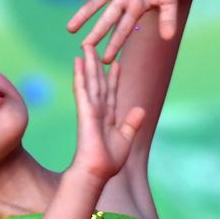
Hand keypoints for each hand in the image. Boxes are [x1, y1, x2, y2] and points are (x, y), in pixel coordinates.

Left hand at [66, 0, 182, 62]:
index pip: (123, 30)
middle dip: (95, 34)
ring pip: (96, 2)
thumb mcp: (169, 1)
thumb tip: (169, 38)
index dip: (114, 45)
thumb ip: (168, 18)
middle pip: (106, 20)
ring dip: (83, 14)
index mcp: (134, 9)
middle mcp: (122, 0)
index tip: (105, 60)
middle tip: (83, 48)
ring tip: (70, 29)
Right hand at [71, 43, 144, 182]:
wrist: (97, 172)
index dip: (114, 77)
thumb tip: (141, 110)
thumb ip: (132, 124)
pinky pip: (83, 90)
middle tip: (93, 46)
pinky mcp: (85, 112)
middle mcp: (99, 111)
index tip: (116, 63)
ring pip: (90, 82)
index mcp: (109, 118)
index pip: (112, 92)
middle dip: (97, 64)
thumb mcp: (126, 140)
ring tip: (85, 47)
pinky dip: (80, 75)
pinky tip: (78, 62)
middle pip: (99, 82)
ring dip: (88, 64)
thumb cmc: (108, 162)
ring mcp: (91, 110)